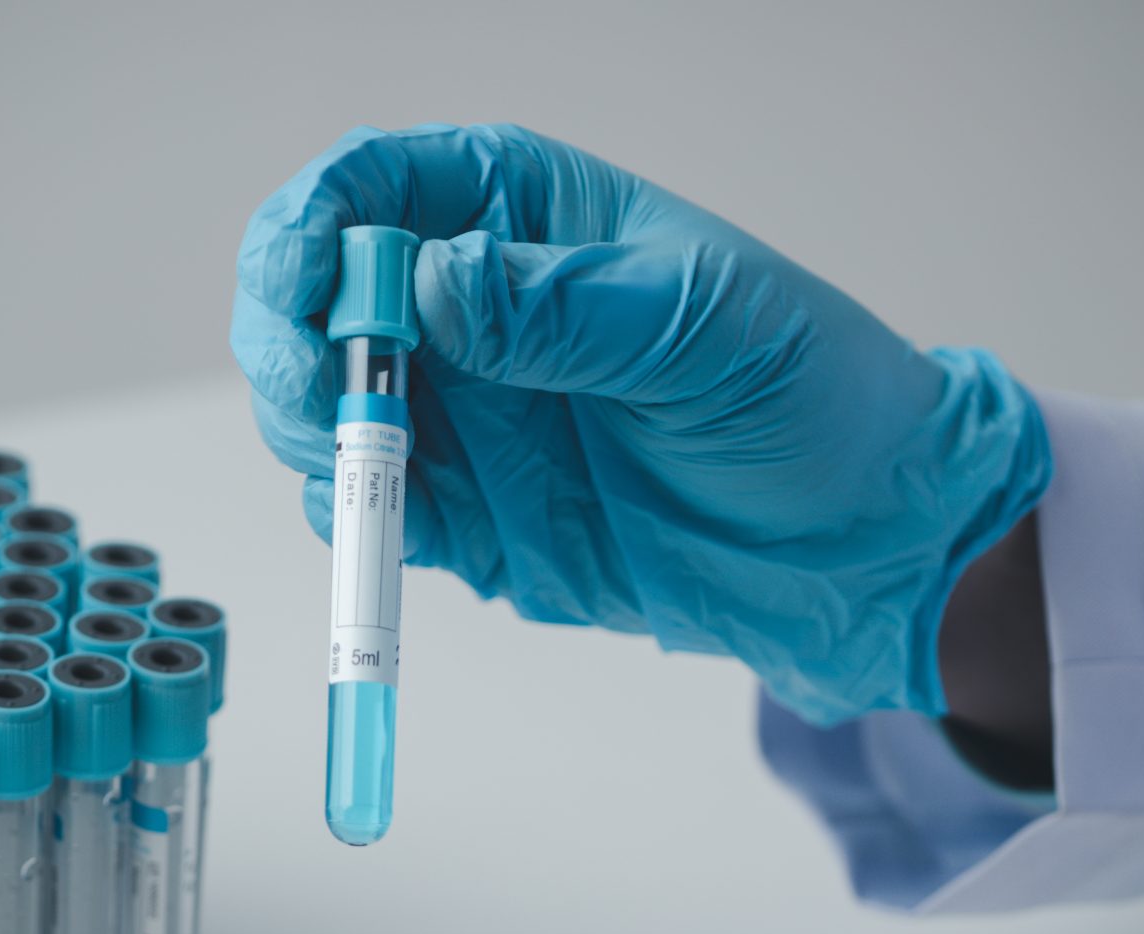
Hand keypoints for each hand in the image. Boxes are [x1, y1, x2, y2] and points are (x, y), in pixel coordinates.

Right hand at [232, 123, 1049, 724]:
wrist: (854, 539)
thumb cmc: (805, 394)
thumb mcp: (696, 328)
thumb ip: (561, 310)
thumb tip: (432, 289)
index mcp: (524, 215)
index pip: (374, 186)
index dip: (314, 227)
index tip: (303, 287)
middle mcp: (475, 309)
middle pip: (319, 299)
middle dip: (289, 344)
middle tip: (316, 404)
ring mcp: (470, 418)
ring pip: (329, 412)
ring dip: (313, 439)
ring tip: (356, 473)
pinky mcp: (477, 518)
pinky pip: (378, 514)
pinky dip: (358, 524)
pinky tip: (385, 532)